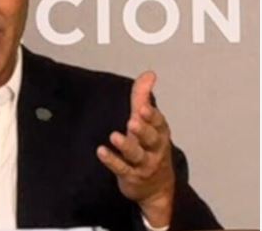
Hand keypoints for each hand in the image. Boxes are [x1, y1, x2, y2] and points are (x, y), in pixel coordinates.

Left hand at [96, 71, 175, 226]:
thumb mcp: (147, 122)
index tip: (143, 107)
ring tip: (114, 136)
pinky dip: (112, 161)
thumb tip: (149, 74)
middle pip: (151, 139)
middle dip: (143, 130)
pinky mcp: (132, 177)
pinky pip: (122, 169)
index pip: (159, 123)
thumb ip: (143, 97)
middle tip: (133, 121)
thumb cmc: (150, 147)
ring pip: (137, 155)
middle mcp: (155, 149)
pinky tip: (101, 151)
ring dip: (126, 145)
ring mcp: (144, 164)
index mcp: (160, 133)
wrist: (157, 188)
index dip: (152, 116)